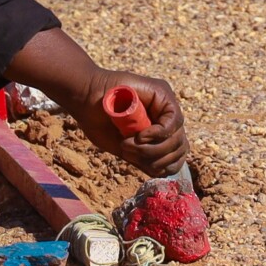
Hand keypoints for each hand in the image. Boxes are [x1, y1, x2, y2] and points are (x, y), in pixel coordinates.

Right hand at [5, 28, 191, 176]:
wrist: (84, 97)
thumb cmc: (98, 121)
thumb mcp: (123, 148)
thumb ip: (142, 159)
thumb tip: (163, 172)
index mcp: (159, 131)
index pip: (177, 154)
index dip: (165, 165)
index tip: (143, 164)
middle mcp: (166, 116)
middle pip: (180, 147)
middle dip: (157, 158)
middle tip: (129, 152)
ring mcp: (166, 103)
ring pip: (177, 136)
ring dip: (153, 149)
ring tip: (128, 144)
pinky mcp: (163, 92)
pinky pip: (173, 121)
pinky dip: (157, 134)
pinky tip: (139, 136)